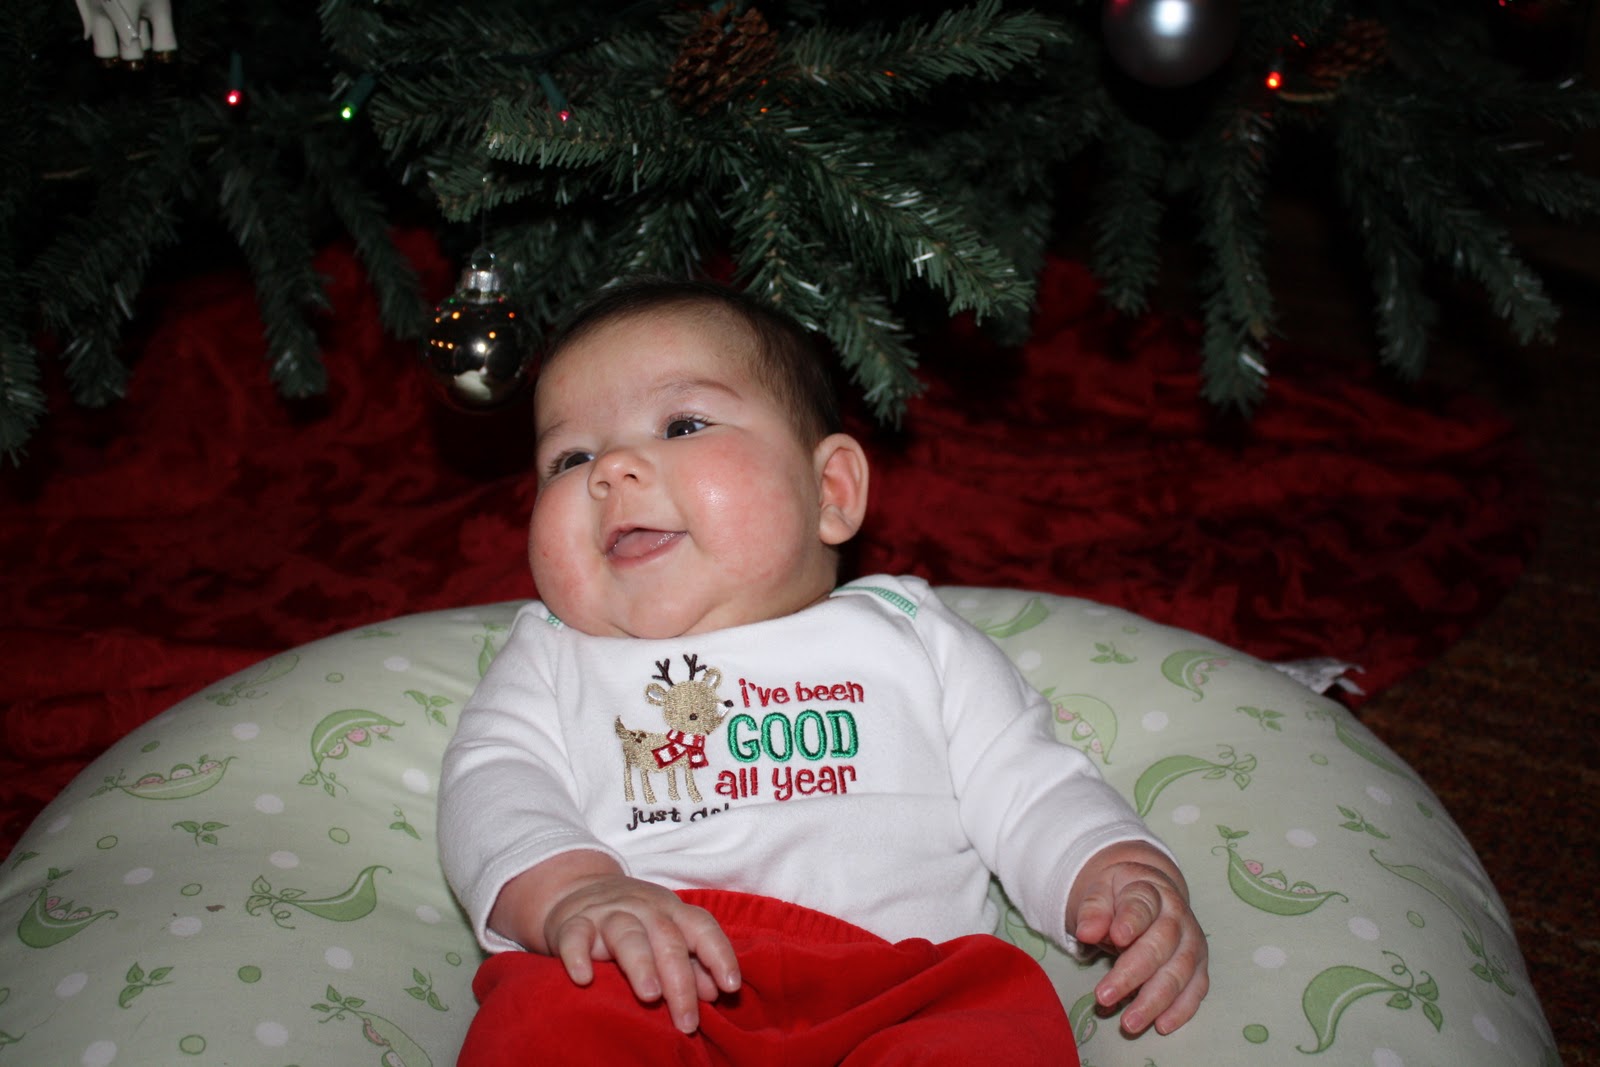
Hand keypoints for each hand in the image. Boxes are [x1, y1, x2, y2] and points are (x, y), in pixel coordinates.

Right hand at [546, 873, 740, 1032]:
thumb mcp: (665, 933)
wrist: (577, 888)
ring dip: (641, 965)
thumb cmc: (633, 920)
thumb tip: (716, 992)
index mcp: (671, 911)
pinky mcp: (573, 923)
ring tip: (650, 996)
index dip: (719, 954)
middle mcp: (643, 908)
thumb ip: (692, 962)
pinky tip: (584, 978)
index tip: (731, 987)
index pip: (701, 927)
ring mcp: (607, 913)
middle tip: (688, 1022)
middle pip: (667, 940)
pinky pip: (575, 936)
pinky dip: (578, 956)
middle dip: (681, 982)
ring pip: (627, 935)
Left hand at [1068, 842, 1208, 1035]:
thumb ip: (1092, 910)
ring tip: (1129, 1023)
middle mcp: (1177, 916)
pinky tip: (1161, 1026)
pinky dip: (1181, 1010)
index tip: (1117, 937)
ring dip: (1155, 1000)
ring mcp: (1192, 942)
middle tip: (1103, 996)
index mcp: (1150, 891)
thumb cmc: (1120, 896)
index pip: (1142, 905)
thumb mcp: (1100, 892)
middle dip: (1132, 974)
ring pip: (1179, 972)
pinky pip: (1196, 989)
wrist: (1151, 893)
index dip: (1131, 920)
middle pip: (1160, 945)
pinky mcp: (1199, 965)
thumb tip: (1086, 932)